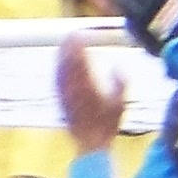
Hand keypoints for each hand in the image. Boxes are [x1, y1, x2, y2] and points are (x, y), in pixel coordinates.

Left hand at [57, 41, 126, 155]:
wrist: (89, 143)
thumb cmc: (107, 126)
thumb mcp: (121, 105)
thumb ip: (120, 84)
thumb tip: (118, 67)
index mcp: (87, 86)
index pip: (79, 59)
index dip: (79, 45)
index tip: (81, 34)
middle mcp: (72, 88)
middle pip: (67, 61)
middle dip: (68, 46)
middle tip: (72, 34)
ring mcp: (64, 94)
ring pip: (59, 68)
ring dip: (62, 55)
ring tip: (65, 44)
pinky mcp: (60, 99)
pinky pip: (57, 78)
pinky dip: (59, 67)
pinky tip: (60, 64)